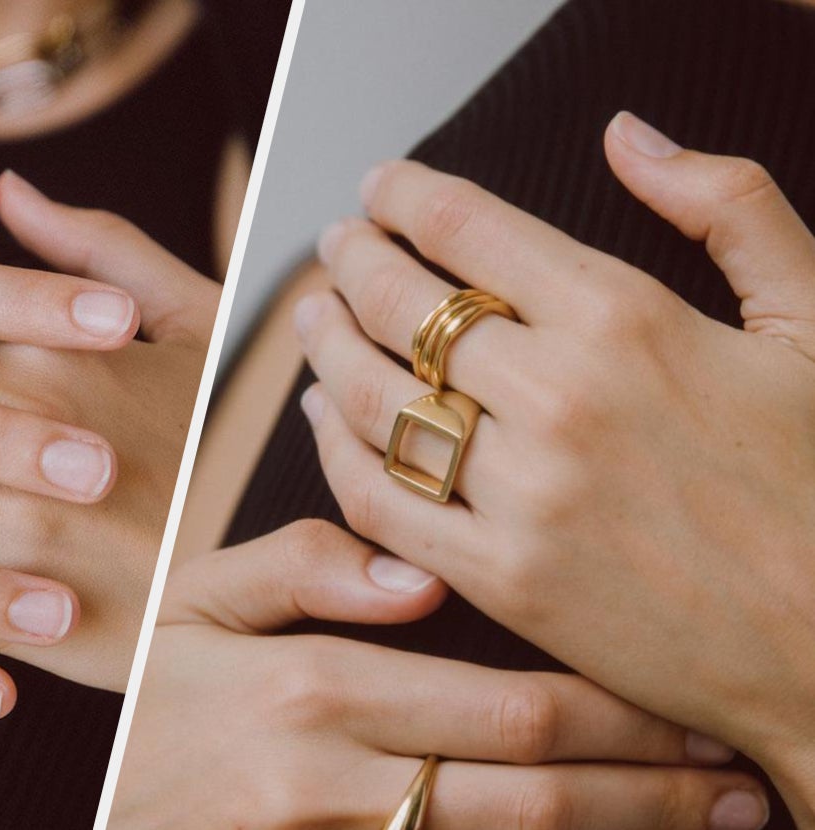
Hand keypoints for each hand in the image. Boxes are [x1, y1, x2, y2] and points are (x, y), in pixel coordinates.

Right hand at [112, 520, 764, 828]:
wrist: (85, 792)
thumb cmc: (144, 691)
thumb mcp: (193, 601)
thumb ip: (299, 568)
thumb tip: (417, 572)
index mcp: (317, 687)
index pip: (505, 704)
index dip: (614, 711)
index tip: (690, 703)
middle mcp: (337, 772)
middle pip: (531, 787)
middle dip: (650, 786)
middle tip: (743, 780)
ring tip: (712, 823)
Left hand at [298, 111, 814, 814]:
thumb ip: (728, 207)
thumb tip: (629, 137)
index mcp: (625, 321)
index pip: (467, 228)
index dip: (403, 195)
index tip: (378, 186)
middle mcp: (557, 399)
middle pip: (400, 306)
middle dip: (353, 260)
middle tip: (336, 245)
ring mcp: (521, 494)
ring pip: (371, 397)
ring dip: (327, 344)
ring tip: (313, 316)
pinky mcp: (501, 578)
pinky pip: (377, 499)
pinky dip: (332, 451)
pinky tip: (321, 416)